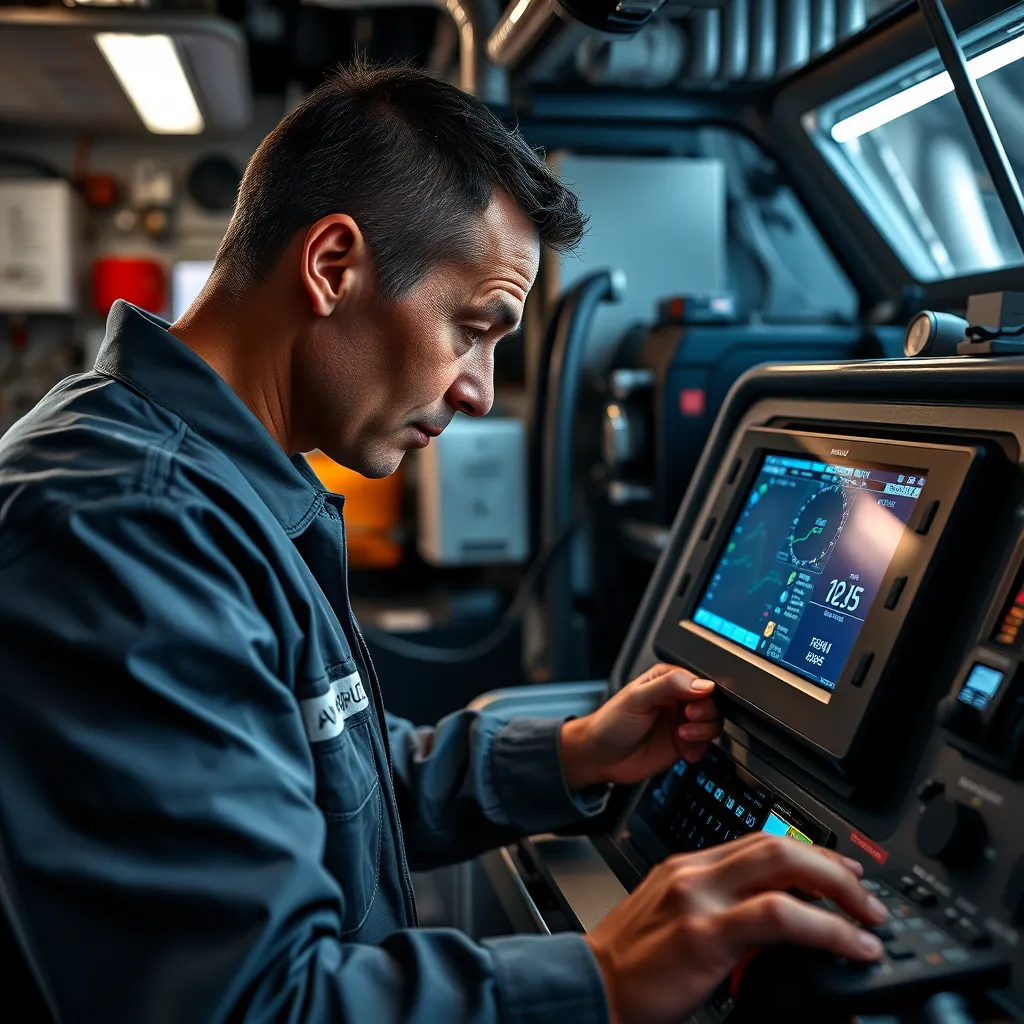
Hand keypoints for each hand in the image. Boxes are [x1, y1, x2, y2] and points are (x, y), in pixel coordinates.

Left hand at [559, 664, 720, 790]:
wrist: (600, 756)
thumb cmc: (611, 722)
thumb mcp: (637, 698)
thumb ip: (669, 686)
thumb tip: (701, 684)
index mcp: (666, 681)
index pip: (698, 681)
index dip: (703, 692)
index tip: (694, 703)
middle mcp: (677, 701)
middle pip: (710, 703)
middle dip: (705, 712)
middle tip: (688, 718)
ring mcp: (681, 723)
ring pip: (711, 724)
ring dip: (703, 731)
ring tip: (683, 735)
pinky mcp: (682, 746)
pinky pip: (705, 747)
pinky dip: (700, 750)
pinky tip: (686, 752)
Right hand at [584, 834, 886, 1023]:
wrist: (588, 988)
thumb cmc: (629, 967)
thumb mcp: (675, 924)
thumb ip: (716, 912)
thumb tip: (772, 923)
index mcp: (687, 868)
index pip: (758, 843)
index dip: (808, 854)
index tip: (840, 871)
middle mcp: (694, 872)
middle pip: (776, 844)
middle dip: (831, 866)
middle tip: (865, 894)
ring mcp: (697, 897)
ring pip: (781, 866)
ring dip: (837, 889)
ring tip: (867, 917)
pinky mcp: (703, 932)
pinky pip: (777, 915)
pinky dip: (824, 927)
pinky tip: (849, 944)